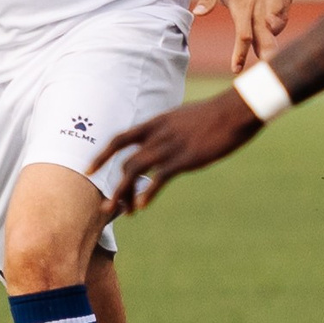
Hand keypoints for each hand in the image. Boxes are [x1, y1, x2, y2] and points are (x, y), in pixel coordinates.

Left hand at [92, 90, 264, 214]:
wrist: (235, 110)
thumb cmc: (215, 115)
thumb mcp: (185, 118)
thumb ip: (171, 130)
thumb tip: (167, 140)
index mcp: (155, 123)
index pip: (119, 139)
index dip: (101, 156)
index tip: (88, 170)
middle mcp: (157, 135)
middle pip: (125, 162)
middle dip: (113, 186)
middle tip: (107, 207)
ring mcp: (169, 146)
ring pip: (135, 171)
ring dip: (124, 193)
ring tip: (121, 213)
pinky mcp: (185, 158)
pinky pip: (159, 178)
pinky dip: (148, 193)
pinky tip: (142, 206)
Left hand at [195, 0, 292, 71]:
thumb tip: (197, 14)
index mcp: (243, 7)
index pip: (243, 36)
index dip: (240, 54)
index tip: (236, 69)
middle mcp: (260, 9)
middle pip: (265, 39)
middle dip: (267, 56)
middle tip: (266, 71)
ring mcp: (275, 6)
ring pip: (275, 31)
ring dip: (271, 43)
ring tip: (267, 55)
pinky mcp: (285, 2)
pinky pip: (282, 20)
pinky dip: (277, 26)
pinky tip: (270, 28)